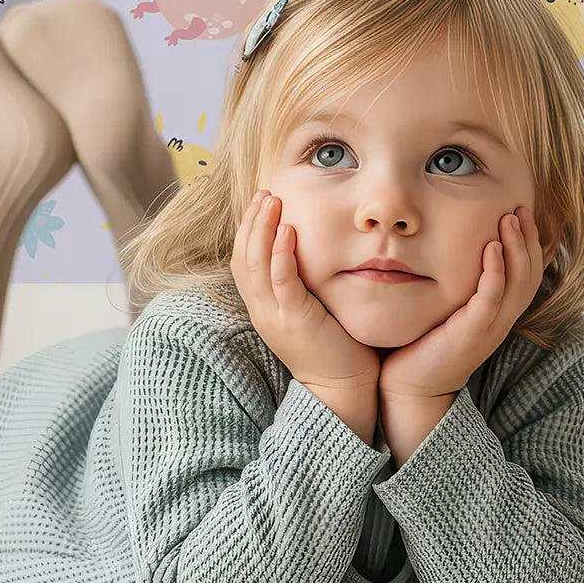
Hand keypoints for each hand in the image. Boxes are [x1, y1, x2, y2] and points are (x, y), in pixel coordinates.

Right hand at [231, 189, 380, 391]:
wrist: (341, 389)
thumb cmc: (332, 347)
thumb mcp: (308, 309)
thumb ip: (301, 283)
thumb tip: (309, 250)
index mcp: (262, 307)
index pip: (242, 261)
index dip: (248, 229)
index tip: (261, 202)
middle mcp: (261, 310)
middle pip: (242, 257)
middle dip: (251, 221)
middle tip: (264, 193)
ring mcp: (274, 316)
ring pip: (256, 265)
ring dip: (262, 229)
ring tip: (271, 201)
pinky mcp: (295, 320)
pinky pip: (281, 282)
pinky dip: (281, 254)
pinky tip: (287, 230)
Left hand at [377, 205, 545, 398]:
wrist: (409, 387)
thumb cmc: (422, 344)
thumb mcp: (446, 308)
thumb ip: (456, 282)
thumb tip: (446, 244)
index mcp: (498, 314)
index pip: (528, 274)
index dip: (530, 243)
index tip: (523, 212)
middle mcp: (500, 320)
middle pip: (530, 275)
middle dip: (529, 239)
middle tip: (521, 208)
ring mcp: (489, 328)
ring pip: (518, 284)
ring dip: (516, 248)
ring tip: (510, 219)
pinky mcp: (471, 334)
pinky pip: (491, 299)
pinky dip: (495, 272)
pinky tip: (491, 248)